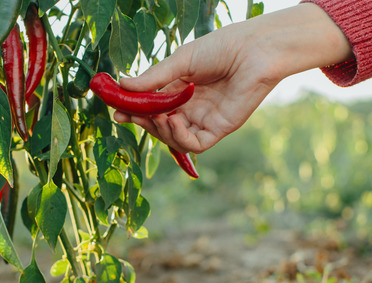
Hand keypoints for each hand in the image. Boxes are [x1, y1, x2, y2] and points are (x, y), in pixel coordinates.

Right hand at [113, 4, 351, 154]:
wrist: (254, 50)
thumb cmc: (221, 48)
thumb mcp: (180, 61)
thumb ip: (153, 78)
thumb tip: (122, 85)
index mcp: (181, 90)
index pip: (153, 107)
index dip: (134, 112)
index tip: (117, 112)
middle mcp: (192, 107)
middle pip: (160, 126)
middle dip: (143, 123)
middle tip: (129, 115)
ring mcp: (205, 120)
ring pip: (174, 139)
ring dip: (160, 132)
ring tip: (157, 117)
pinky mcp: (219, 129)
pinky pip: (194, 144)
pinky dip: (180, 138)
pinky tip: (174, 122)